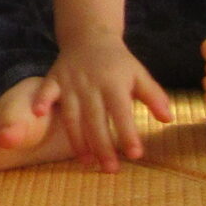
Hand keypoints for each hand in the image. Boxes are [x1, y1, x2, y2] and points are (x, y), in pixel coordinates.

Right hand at [40, 36, 173, 170]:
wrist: (89, 36)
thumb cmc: (117, 62)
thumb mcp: (139, 74)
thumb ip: (154, 96)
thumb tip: (168, 119)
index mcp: (114, 84)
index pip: (122, 113)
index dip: (128, 133)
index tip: (136, 155)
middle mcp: (91, 84)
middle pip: (96, 120)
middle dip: (103, 146)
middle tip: (111, 169)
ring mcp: (71, 82)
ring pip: (73, 114)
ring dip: (77, 139)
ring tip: (86, 162)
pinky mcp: (54, 79)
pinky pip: (46, 91)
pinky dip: (41, 101)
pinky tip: (38, 115)